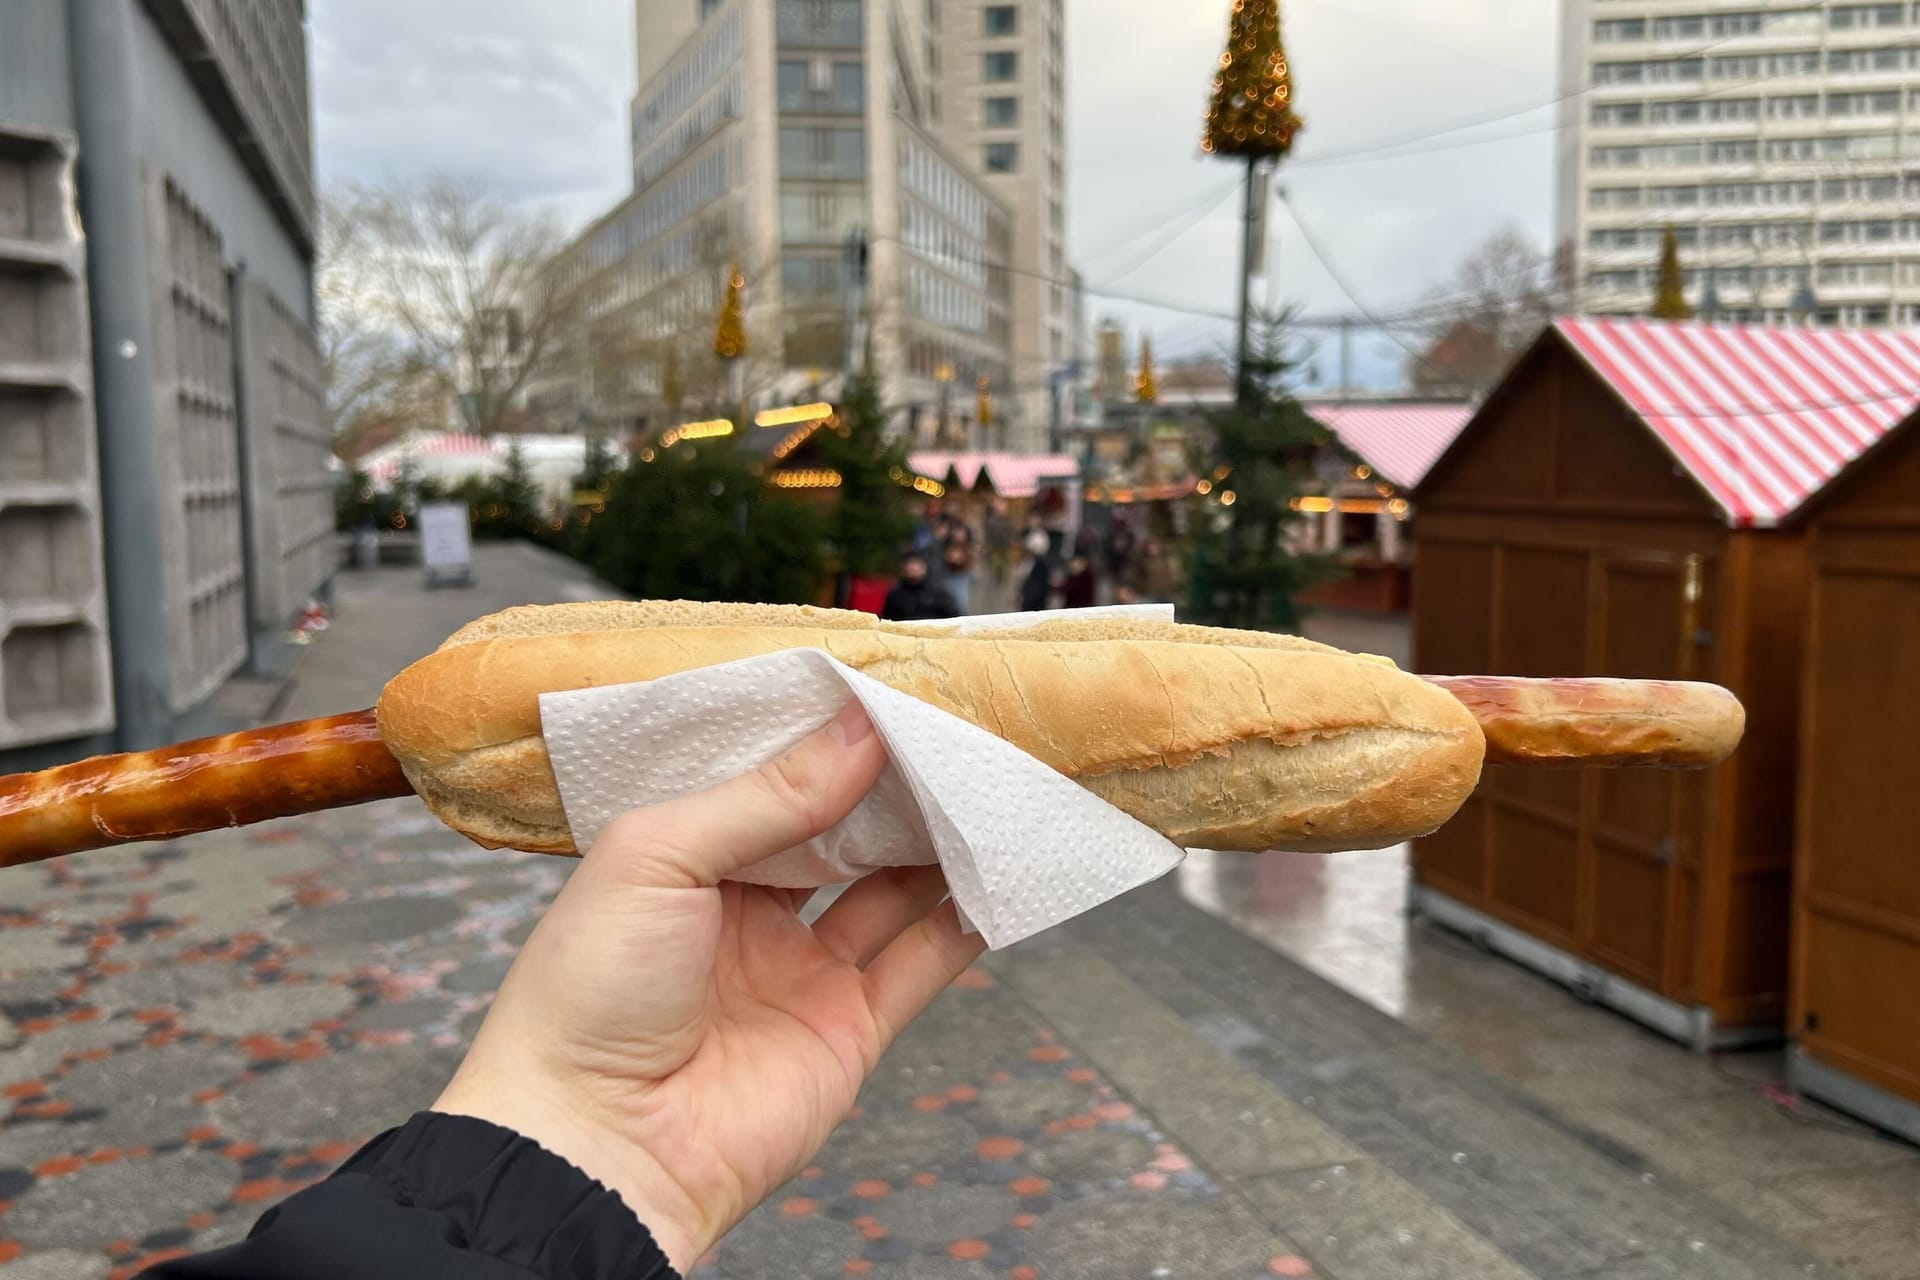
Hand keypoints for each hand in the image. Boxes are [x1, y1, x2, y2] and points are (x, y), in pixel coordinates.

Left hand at [433, 703, 984, 1271]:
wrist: (597, 1146)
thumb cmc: (586, 991)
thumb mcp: (658, 855)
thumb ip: (766, 796)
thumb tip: (860, 731)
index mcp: (687, 861)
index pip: (773, 783)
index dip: (827, 743)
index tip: (887, 695)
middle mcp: (748, 912)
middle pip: (841, 833)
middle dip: (893, 787)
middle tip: (950, 732)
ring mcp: (800, 971)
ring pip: (891, 890)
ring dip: (937, 844)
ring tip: (986, 785)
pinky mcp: (848, 1030)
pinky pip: (921, 964)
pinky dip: (966, 923)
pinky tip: (999, 874)